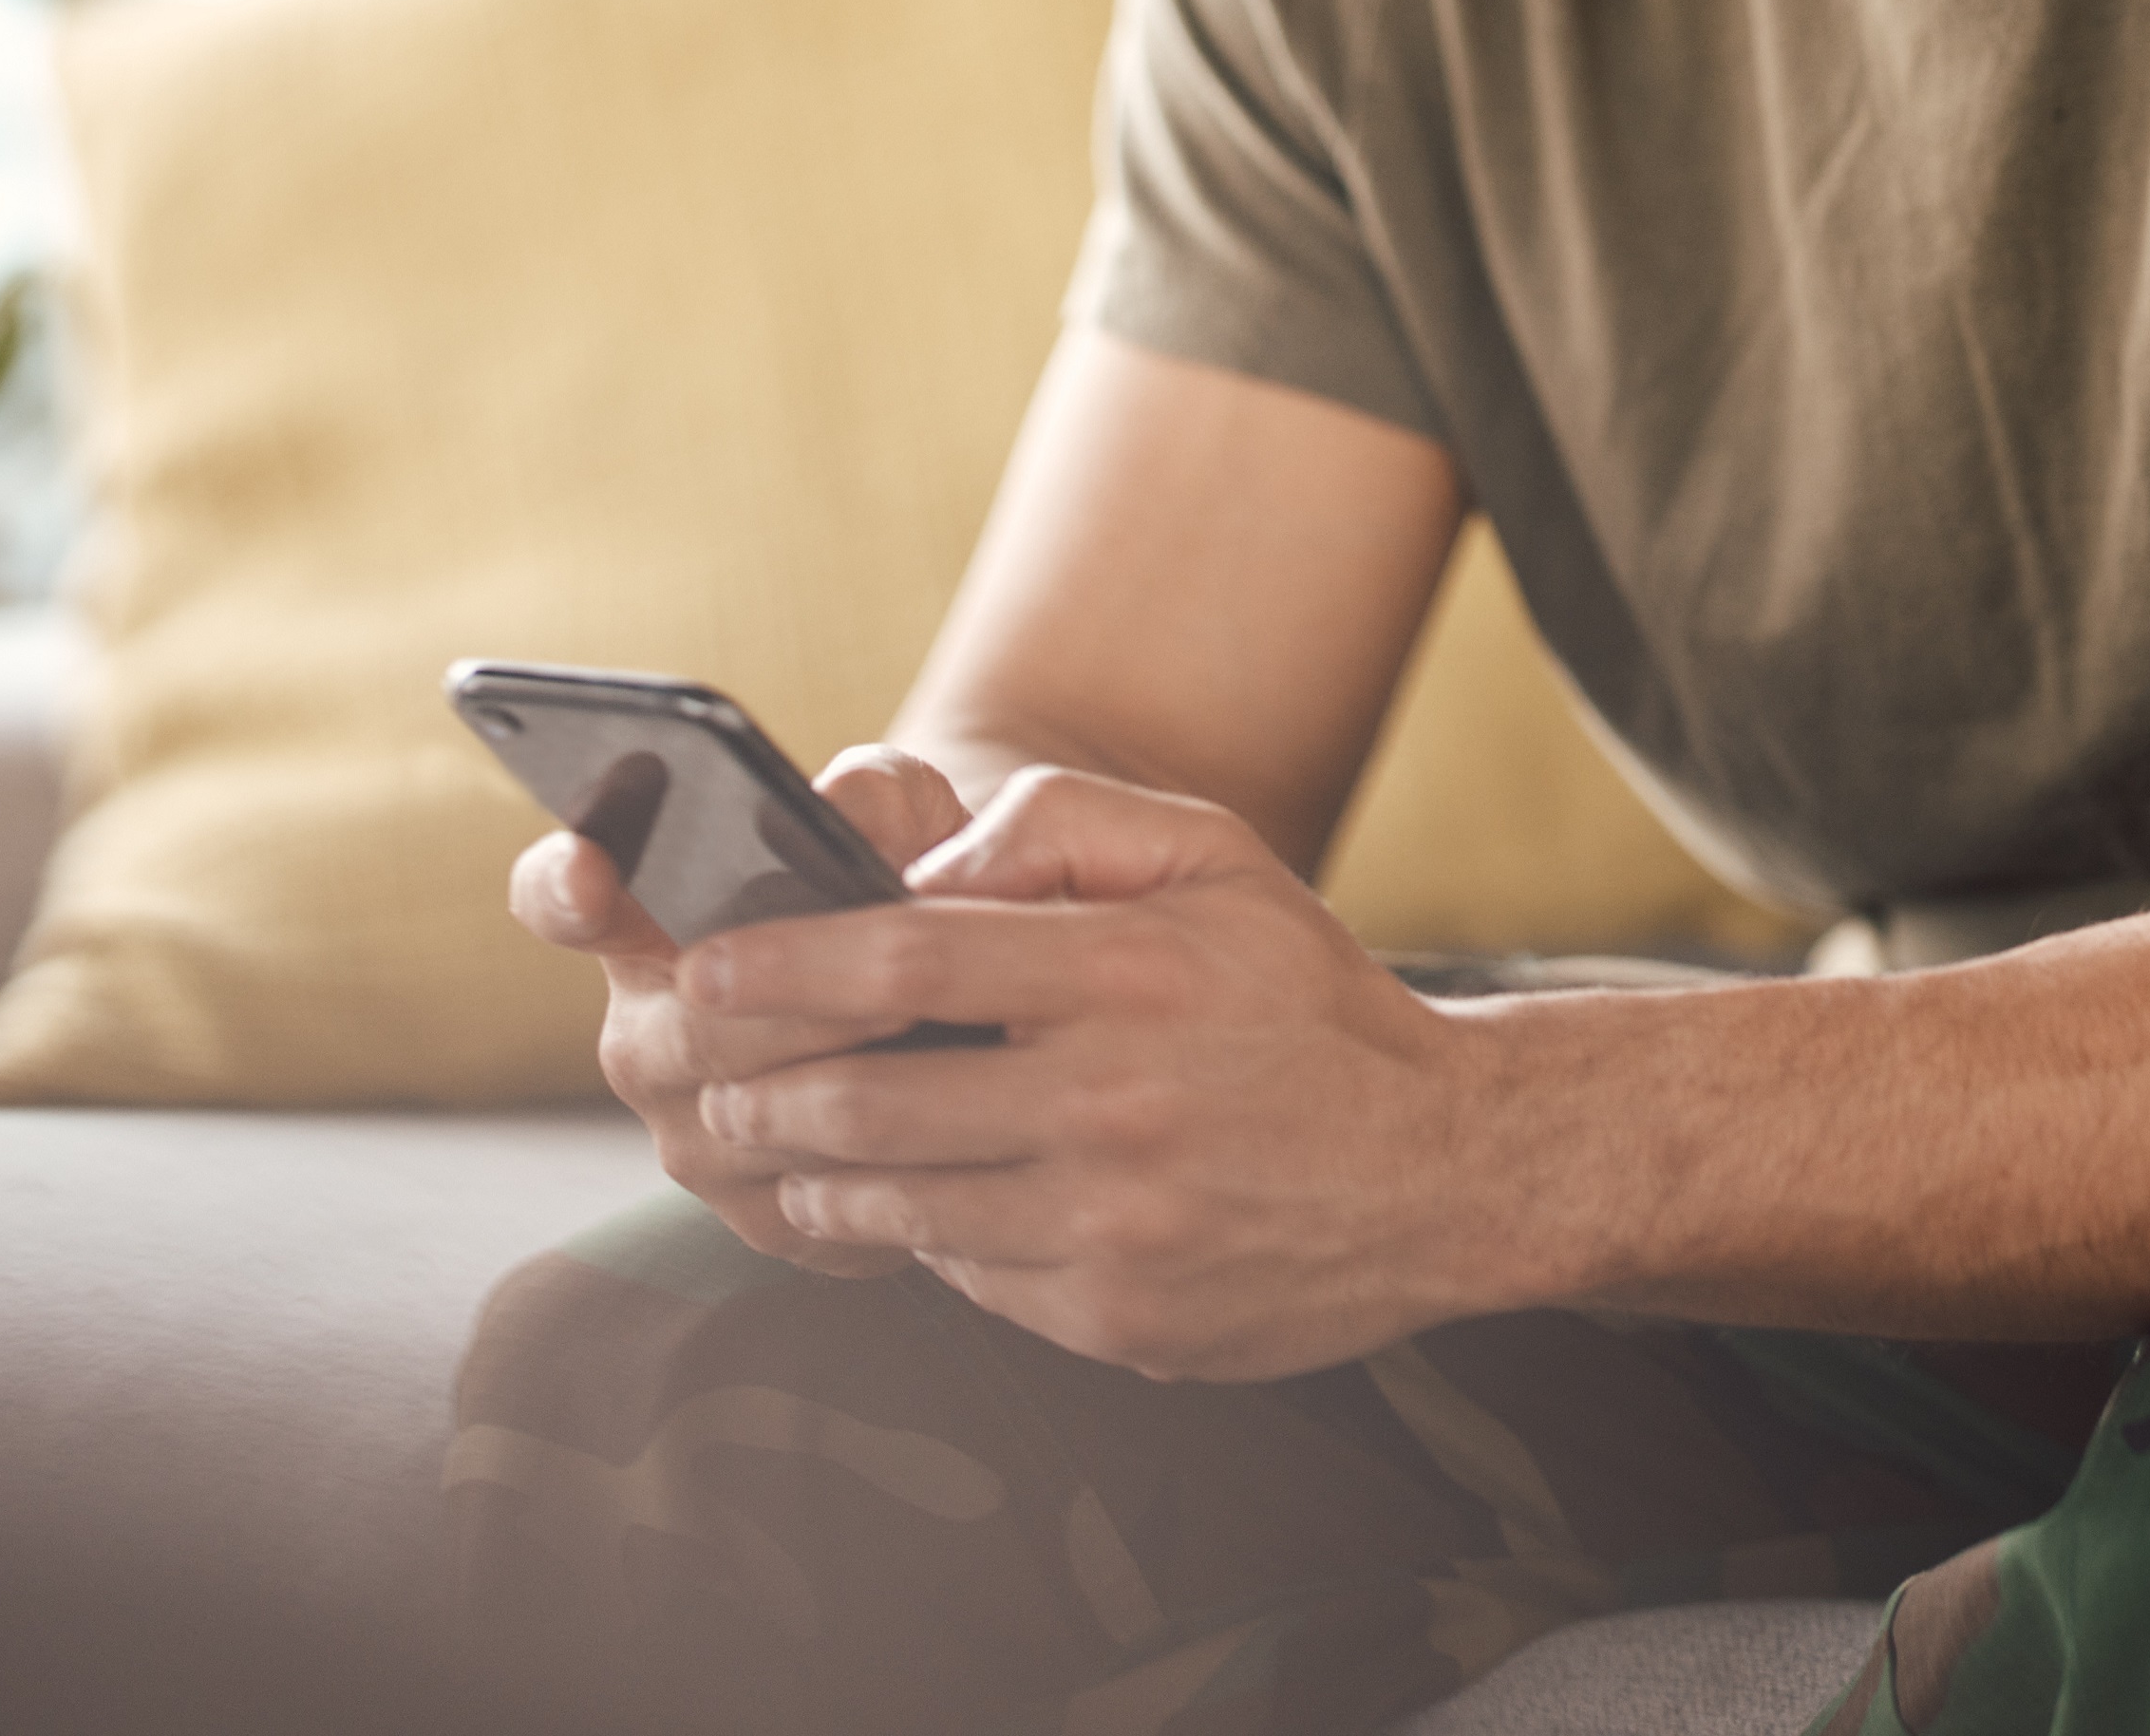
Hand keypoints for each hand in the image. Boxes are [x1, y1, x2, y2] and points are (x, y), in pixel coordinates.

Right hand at [510, 742, 972, 1275]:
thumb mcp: (906, 814)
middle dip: (795, 1006)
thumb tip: (849, 811)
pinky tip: (946, 1115)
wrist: (977, 1005)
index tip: (589, 871)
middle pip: (692, 1028)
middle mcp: (644, 1035)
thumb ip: (877, 791)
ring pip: (752, 1117)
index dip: (560, 885)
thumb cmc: (912, 879)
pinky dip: (879, 1155)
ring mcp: (691, 1137)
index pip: (556, 897)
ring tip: (933, 1032)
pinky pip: (812, 1195)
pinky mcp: (759, 1216)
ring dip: (844, 1078)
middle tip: (890, 983)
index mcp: (644, 923)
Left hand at [682, 769, 1500, 1380]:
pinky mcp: (1120, 1322)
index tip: (704, 967)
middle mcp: (1113, 1106)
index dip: (782, 965)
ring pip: (903, 1206)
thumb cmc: (1307, 1000)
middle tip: (715, 1078)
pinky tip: (923, 1202)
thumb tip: (925, 870)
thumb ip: (1061, 827)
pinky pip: (973, 1280)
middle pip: (873, 1099)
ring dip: (822, 1174)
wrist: (1446, 1169)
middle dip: (767, 1089)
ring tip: (791, 1144)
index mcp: (1126, 977)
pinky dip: (927, 1239)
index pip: (905, 960)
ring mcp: (1114, 1229)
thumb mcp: (1214, 857)